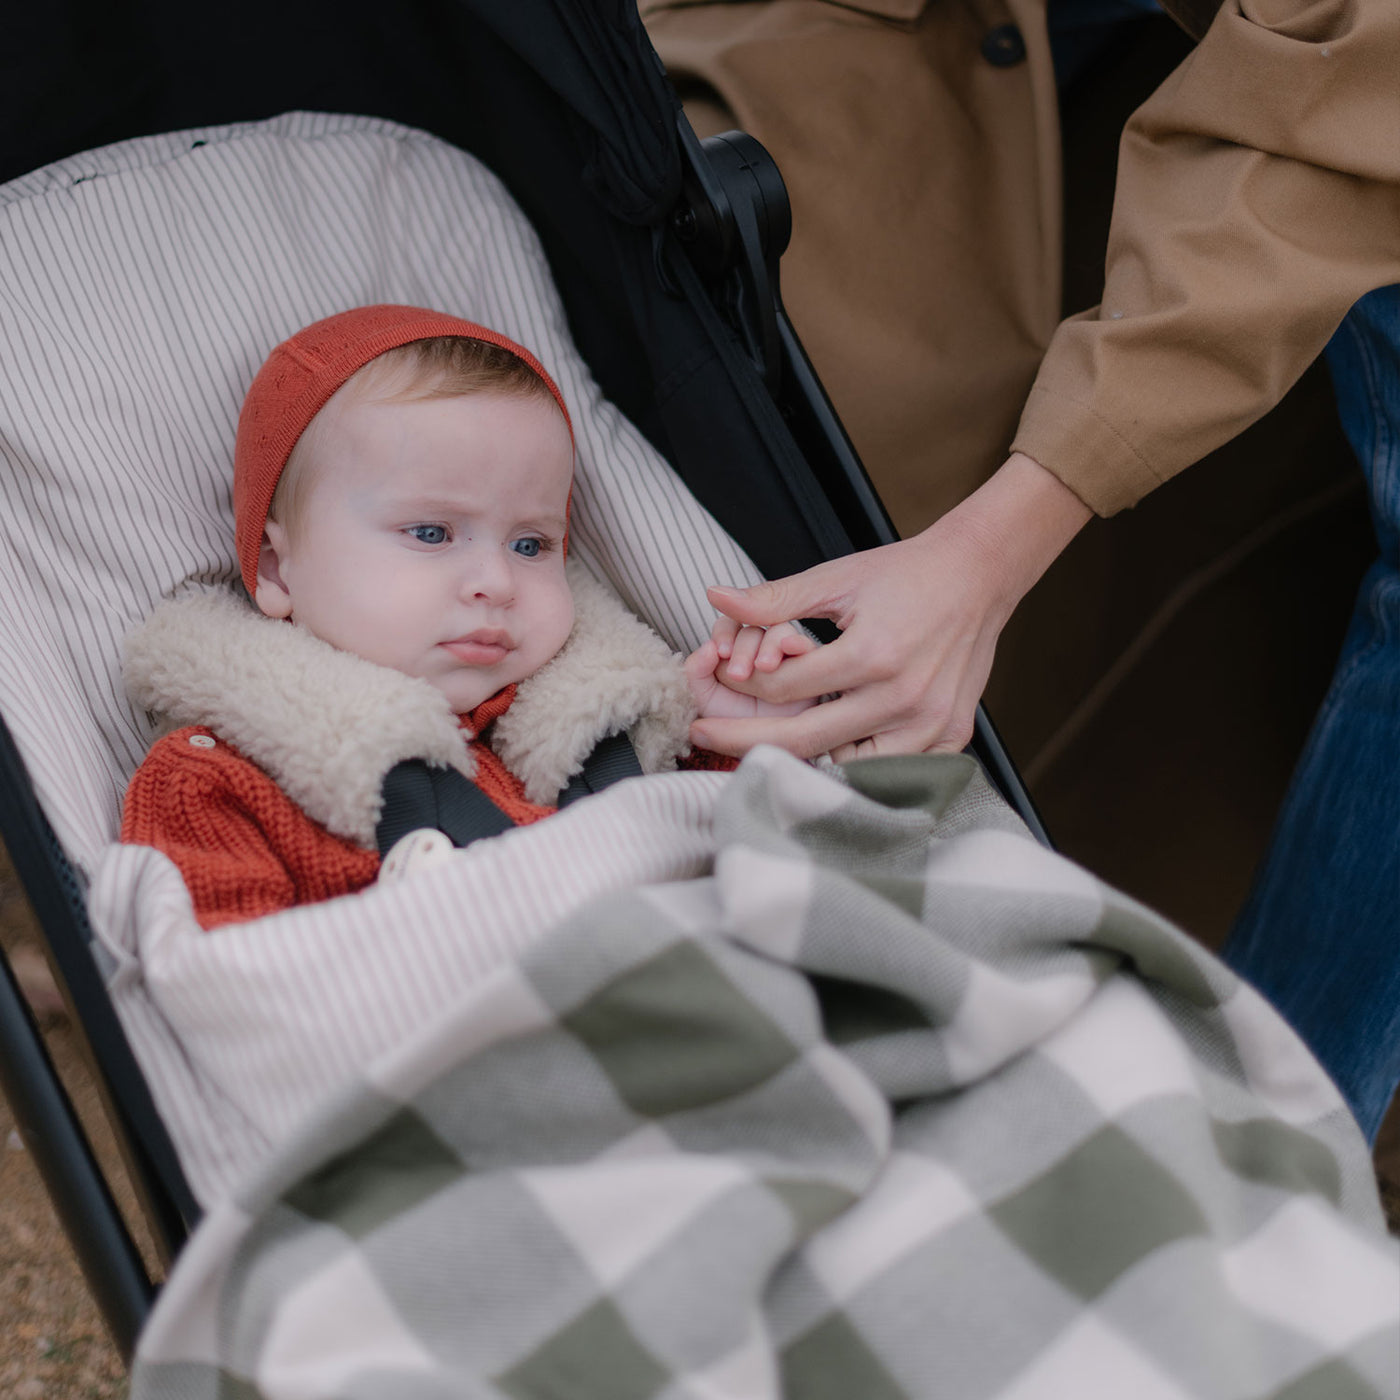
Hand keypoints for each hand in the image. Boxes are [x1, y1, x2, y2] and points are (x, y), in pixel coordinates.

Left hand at [684, 621, 817, 719]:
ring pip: (779, 632)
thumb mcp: (706, 700)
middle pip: (753, 627)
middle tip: (739, 674)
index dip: (724, 634)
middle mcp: (759, 647)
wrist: (765, 747)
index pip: (728, 625)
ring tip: (765, 667)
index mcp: (733, 649)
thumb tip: (707, 647)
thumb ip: (696, 672)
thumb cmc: (736, 723)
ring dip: (769, 646)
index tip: (721, 652)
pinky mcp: (809, 663)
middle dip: (744, 648)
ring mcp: (785, 653)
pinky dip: (797, 643)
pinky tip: (790, 648)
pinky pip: (805, 645)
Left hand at [688, 453, 1091, 759]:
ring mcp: (930, 723)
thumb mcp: (837, 578)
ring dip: (805, 761)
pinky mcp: (950, 736)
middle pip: (806, 739)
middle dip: (745, 740)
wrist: (977, 575)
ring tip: (764, 749)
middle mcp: (904, 696)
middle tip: (702, 736)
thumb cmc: (905, 574)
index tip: (719, 680)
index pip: (785, 688)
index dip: (741, 684)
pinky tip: (827, 751)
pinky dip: (856, 766)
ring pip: (848, 768)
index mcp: (873, 654)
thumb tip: (715, 596)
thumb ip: (774, 597)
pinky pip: (890, 770)